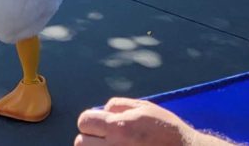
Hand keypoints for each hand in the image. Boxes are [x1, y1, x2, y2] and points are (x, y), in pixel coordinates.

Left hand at [75, 98, 197, 145]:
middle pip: (81, 142)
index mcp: (118, 126)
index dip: (91, 121)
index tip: (99, 125)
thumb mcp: (146, 109)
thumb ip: (120, 105)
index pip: (84, 121)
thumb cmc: (167, 130)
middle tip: (105, 139)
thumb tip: (102, 110)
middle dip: (91, 139)